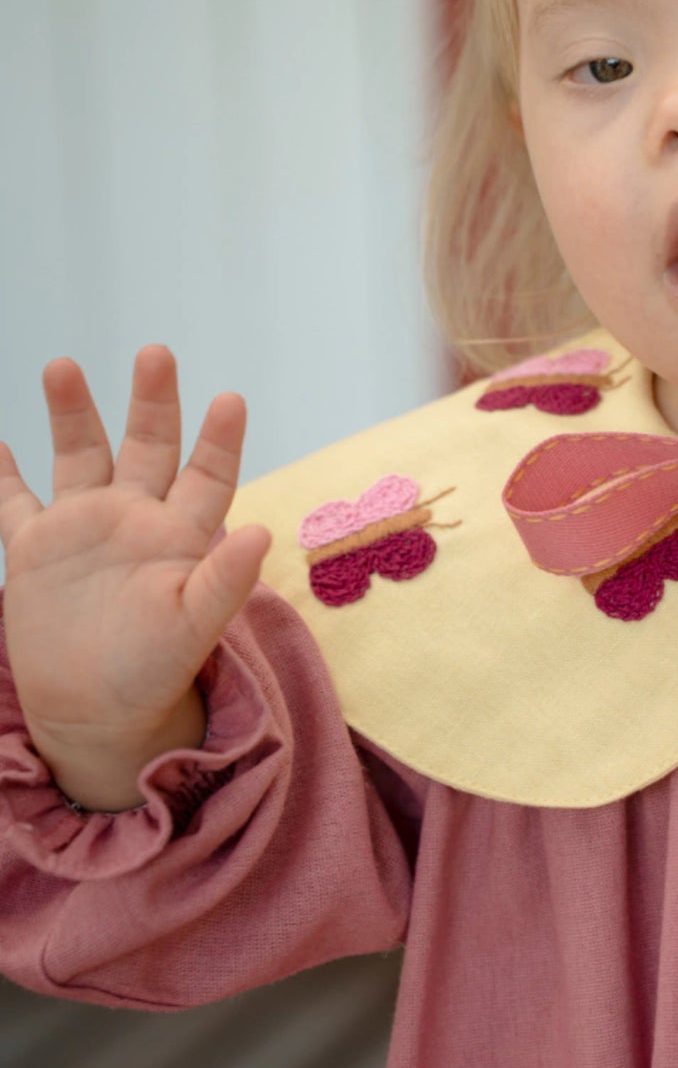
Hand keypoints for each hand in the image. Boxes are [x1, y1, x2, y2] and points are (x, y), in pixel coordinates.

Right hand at [0, 347, 270, 796]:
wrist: (97, 713)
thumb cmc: (156, 675)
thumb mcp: (195, 629)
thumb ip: (226, 581)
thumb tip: (262, 532)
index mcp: (182, 537)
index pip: (208, 475)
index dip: (220, 439)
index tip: (230, 399)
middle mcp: (137, 520)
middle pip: (148, 446)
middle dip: (151, 401)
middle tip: (156, 354)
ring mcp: (85, 528)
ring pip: (80, 455)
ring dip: (73, 412)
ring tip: (63, 366)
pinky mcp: (36, 548)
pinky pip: (15, 501)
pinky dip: (2, 472)